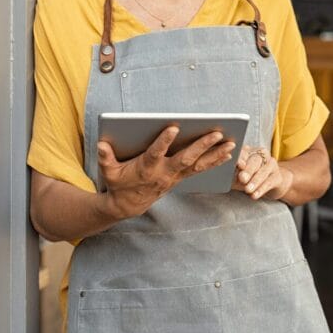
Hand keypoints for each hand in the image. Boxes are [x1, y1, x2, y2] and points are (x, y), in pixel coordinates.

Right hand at [98, 126, 235, 218]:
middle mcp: (164, 172)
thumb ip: (105, 158)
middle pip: (186, 158)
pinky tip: (228, 152)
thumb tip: (101, 145)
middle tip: (217, 132)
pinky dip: (215, 161)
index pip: (155, 153)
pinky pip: (201, 169)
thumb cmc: (118, 183)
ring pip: (199, 164)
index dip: (164, 141)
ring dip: (216, 154)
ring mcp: (175, 176)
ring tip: (231, 143)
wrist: (128, 205)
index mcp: (146, 168)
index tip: (173, 127)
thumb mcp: (108, 171)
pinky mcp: (181, 177)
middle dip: (202, 145)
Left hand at [234, 145, 292, 200]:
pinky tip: (255, 195)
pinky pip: (269, 182)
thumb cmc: (248, 178)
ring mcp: (271, 165)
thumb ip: (232, 174)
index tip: (238, 164)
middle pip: (255, 160)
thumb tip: (224, 175)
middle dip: (248, 170)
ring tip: (248, 190)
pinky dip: (261, 189)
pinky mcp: (277, 176)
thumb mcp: (237, 176)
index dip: (241, 158)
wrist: (269, 184)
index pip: (244, 152)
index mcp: (249, 151)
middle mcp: (261, 155)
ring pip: (263, 171)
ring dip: (255, 181)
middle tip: (242, 178)